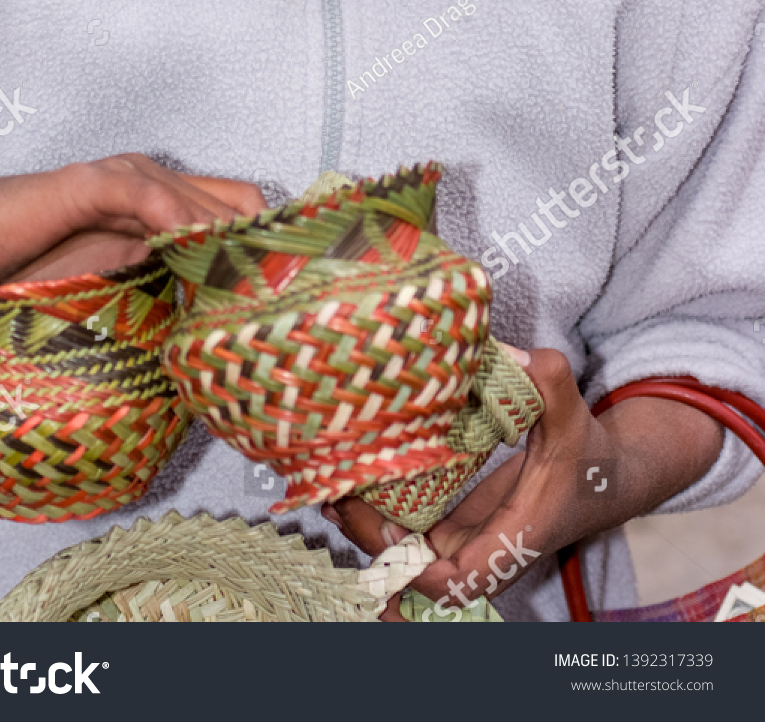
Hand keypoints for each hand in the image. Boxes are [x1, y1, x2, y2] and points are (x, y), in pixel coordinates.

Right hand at [8, 154, 265, 279]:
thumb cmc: (24, 261)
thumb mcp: (109, 276)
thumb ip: (156, 280)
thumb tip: (206, 323)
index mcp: (160, 198)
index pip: (236, 209)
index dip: (264, 245)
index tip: (287, 291)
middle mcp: (151, 179)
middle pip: (235, 203)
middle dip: (263, 249)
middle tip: (287, 298)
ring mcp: (124, 177)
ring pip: (204, 201)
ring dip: (234, 242)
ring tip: (259, 286)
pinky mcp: (93, 184)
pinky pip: (152, 199)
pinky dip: (183, 223)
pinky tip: (200, 255)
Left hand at [323, 345, 724, 620]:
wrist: (606, 476)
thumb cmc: (588, 454)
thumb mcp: (572, 415)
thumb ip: (551, 385)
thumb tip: (516, 356)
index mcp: (514, 538)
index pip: (457, 581)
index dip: (413, 569)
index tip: (382, 527)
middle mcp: (488, 550)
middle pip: (420, 576)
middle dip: (373, 547)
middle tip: (335, 501)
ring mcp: (473, 542)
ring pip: (413, 558)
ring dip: (371, 534)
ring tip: (331, 491)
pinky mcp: (463, 527)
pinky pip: (417, 538)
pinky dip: (384, 522)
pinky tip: (354, 488)